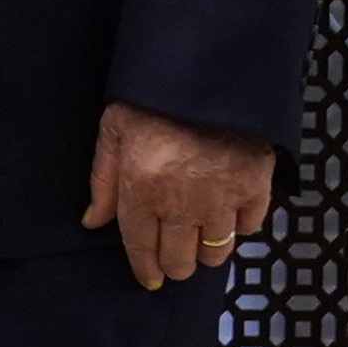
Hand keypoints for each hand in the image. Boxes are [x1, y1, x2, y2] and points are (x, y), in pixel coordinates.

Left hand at [84, 103, 273, 290]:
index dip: (146, 269)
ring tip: (202, 236)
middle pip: (180, 260)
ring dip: (206, 250)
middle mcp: (181, 204)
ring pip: (216, 252)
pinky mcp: (255, 186)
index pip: (142, 248)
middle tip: (176, 254)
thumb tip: (92, 222)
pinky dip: (239, 225)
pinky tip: (229, 212)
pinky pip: (249, 227)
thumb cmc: (153, 96)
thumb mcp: (114, 128)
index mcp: (142, 190)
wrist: (210, 68)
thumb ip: (103, 180)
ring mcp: (221, 198)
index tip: (151, 278)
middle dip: (175, 263)